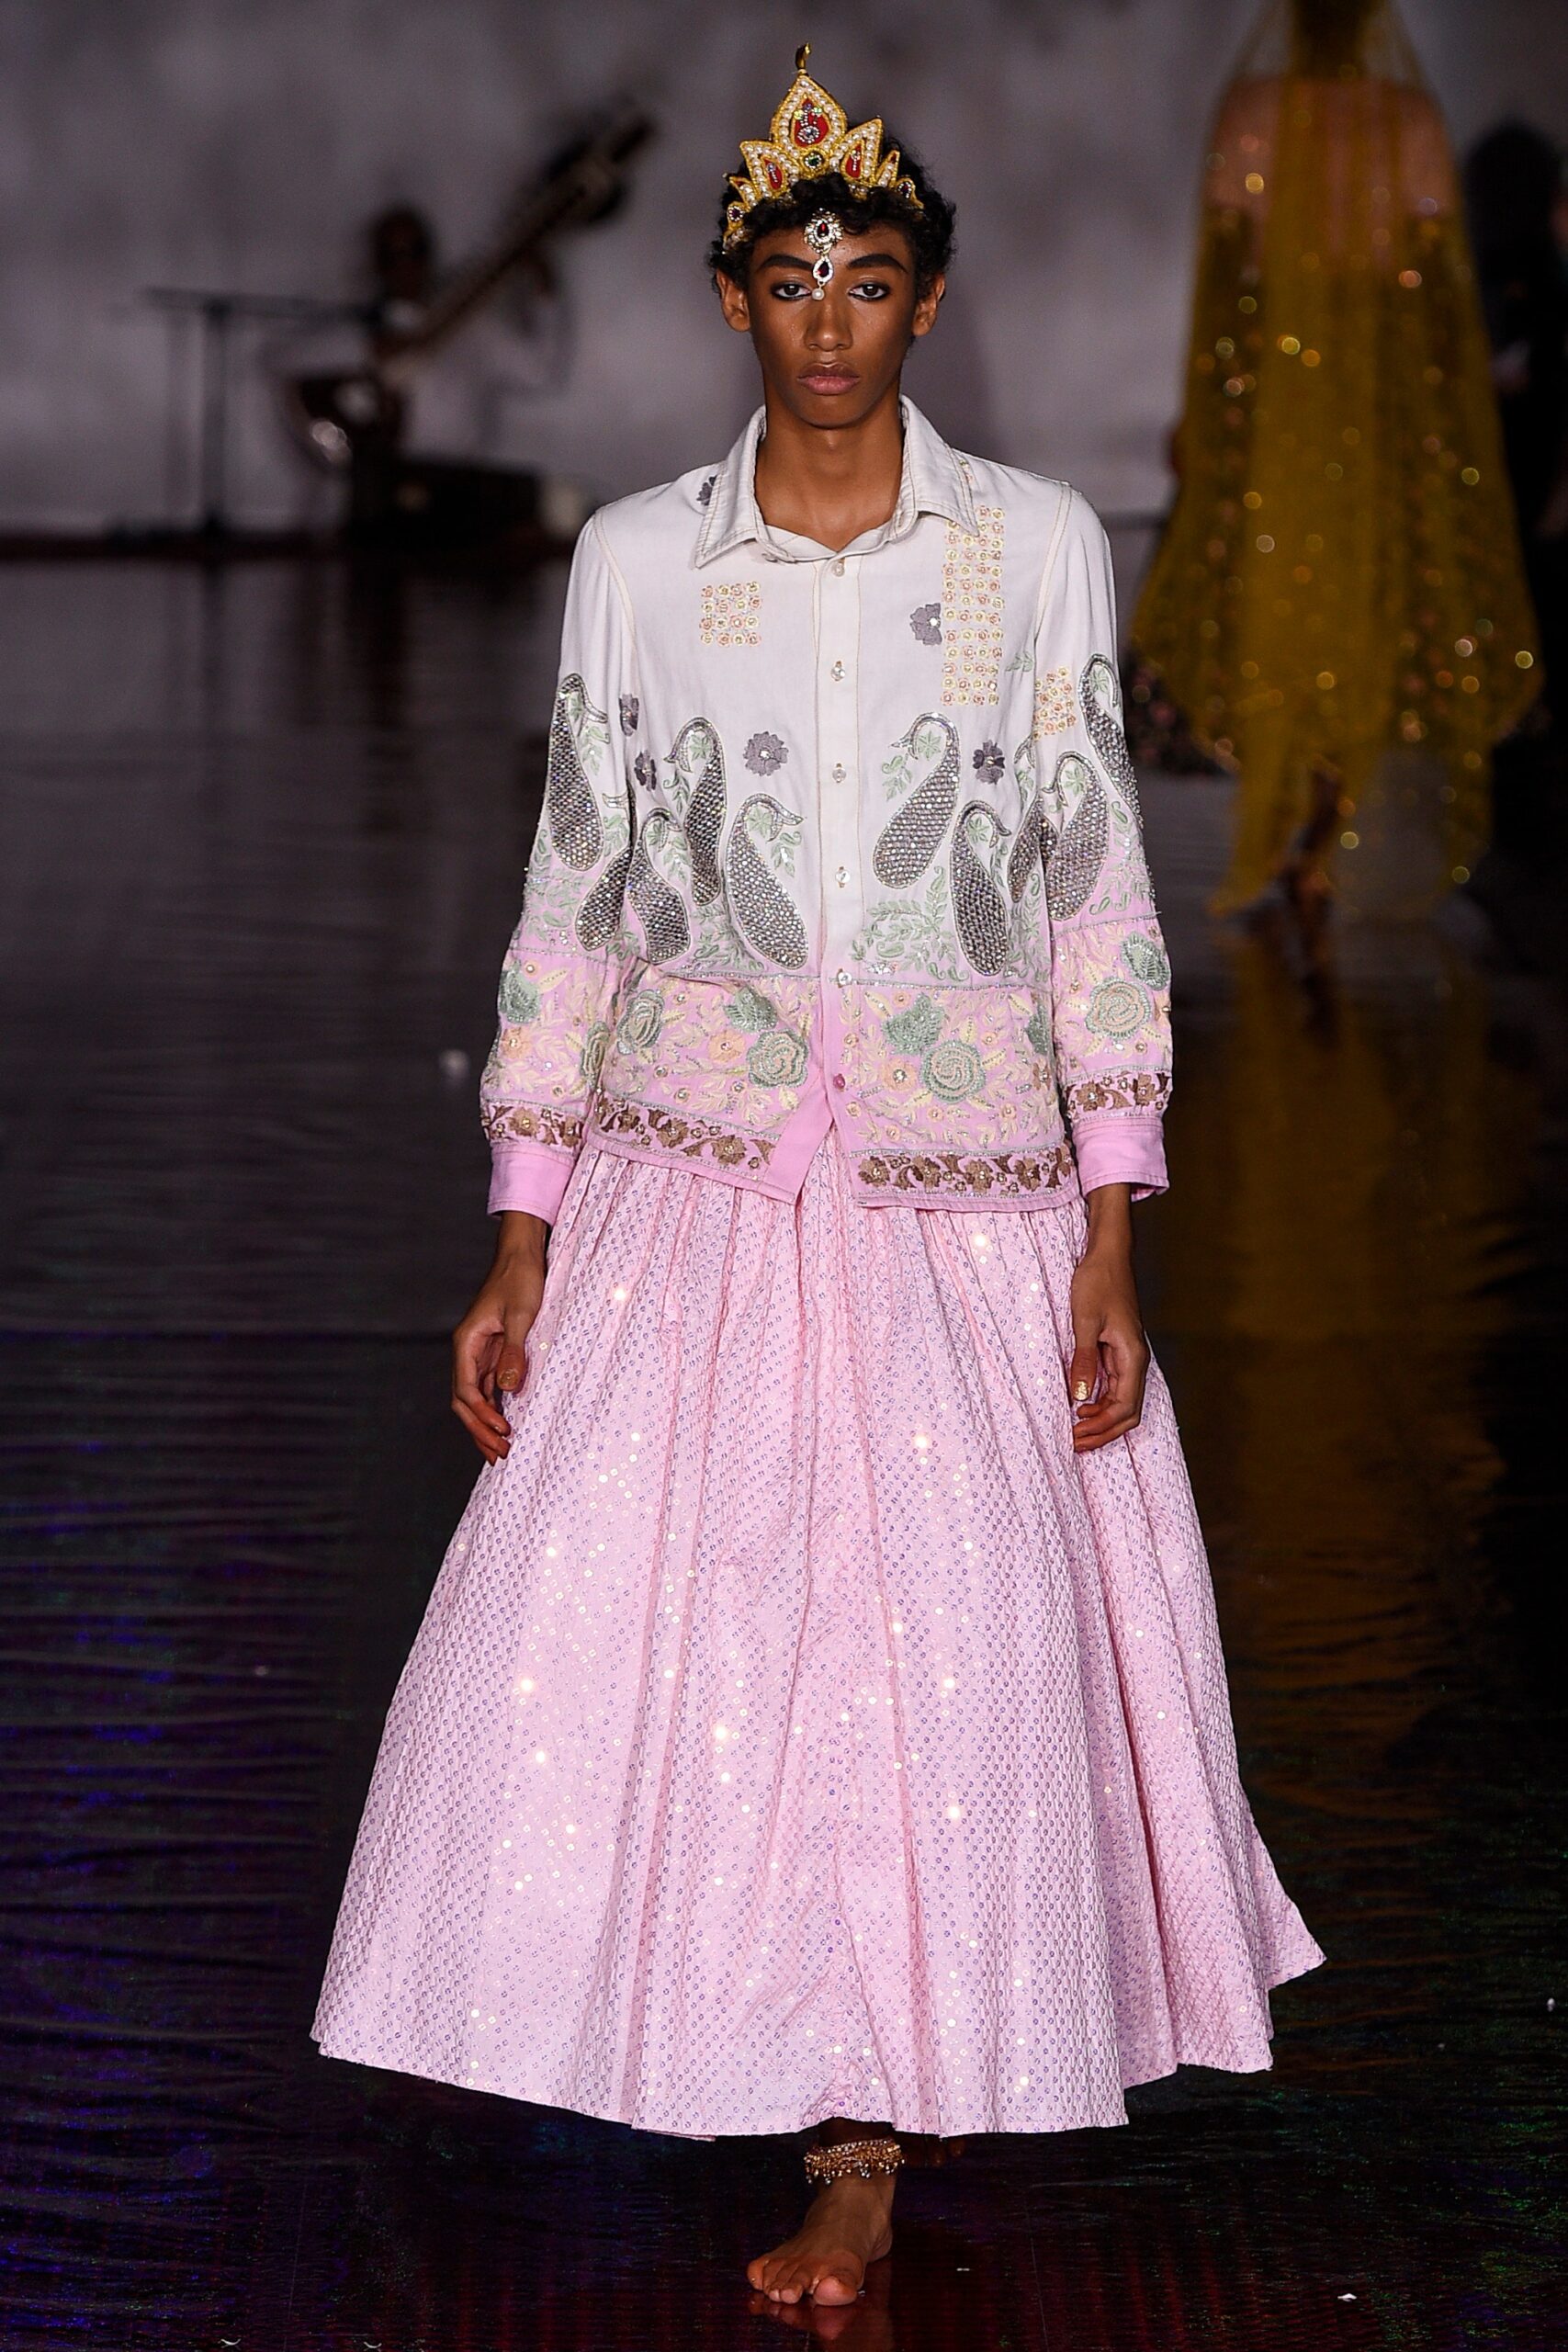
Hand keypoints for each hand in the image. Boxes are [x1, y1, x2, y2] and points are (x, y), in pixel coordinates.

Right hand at [451, 1213, 548, 1463]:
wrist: (522, 1256)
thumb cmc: (520, 1280)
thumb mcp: (522, 1315)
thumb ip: (514, 1352)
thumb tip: (507, 1389)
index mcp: (467, 1342)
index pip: (465, 1390)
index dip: (482, 1415)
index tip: (503, 1431)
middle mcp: (468, 1351)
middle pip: (464, 1401)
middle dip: (479, 1430)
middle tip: (501, 1455)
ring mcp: (480, 1353)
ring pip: (475, 1397)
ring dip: (486, 1424)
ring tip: (501, 1450)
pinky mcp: (494, 1352)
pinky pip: (489, 1387)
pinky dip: (495, 1408)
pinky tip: (506, 1424)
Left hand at [1067, 1185, 1148, 1453]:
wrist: (1106, 1255)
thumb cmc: (1097, 1282)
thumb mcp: (1084, 1320)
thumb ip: (1083, 1360)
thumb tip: (1079, 1398)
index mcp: (1132, 1357)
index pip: (1124, 1408)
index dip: (1102, 1427)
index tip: (1076, 1435)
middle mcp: (1135, 1361)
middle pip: (1127, 1413)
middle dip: (1103, 1433)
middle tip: (1074, 1444)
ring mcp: (1126, 1357)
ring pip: (1121, 1403)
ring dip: (1101, 1421)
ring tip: (1076, 1433)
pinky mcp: (1116, 1351)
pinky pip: (1112, 1388)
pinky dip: (1099, 1404)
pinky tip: (1079, 1408)